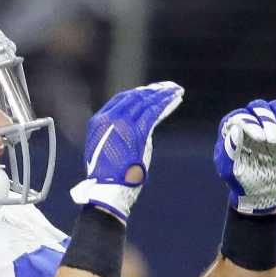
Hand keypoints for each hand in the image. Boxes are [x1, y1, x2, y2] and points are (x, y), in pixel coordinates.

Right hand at [70, 81, 183, 221]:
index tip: (153, 91)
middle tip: (169, 88)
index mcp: (98, 122)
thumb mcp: (109, 149)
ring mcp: (122, 124)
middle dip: (154, 91)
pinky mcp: (138, 132)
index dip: (139, 93)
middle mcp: (109, 118)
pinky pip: (154, 112)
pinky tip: (177, 98)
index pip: (121, 99)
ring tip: (177, 91)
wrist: (108, 189)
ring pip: (147, 102)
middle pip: (135, 97)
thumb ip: (120, 134)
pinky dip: (167, 103)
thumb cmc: (109, 175)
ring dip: (163, 95)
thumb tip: (138, 127)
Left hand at [215, 99, 275, 214]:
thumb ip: (230, 150)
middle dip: (268, 121)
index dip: (250, 124)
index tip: (260, 139)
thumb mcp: (229, 169)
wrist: (260, 189)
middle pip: (259, 106)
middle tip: (273, 141)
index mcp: (231, 129)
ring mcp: (269, 123)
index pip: (239, 117)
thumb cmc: (240, 178)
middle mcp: (250, 121)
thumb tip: (236, 128)